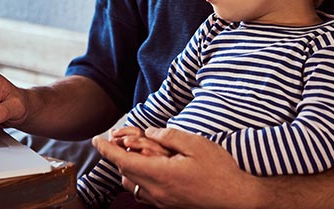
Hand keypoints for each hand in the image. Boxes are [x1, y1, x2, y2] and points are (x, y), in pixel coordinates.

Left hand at [93, 127, 258, 208]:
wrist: (237, 199)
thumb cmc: (219, 170)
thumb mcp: (196, 144)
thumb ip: (169, 136)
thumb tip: (150, 132)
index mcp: (161, 174)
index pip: (123, 161)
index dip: (107, 150)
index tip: (97, 140)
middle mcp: (157, 191)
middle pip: (124, 173)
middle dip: (116, 155)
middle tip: (115, 139)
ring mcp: (162, 202)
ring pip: (131, 184)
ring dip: (126, 168)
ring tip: (132, 152)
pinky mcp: (168, 206)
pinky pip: (143, 193)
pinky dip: (137, 179)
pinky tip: (147, 168)